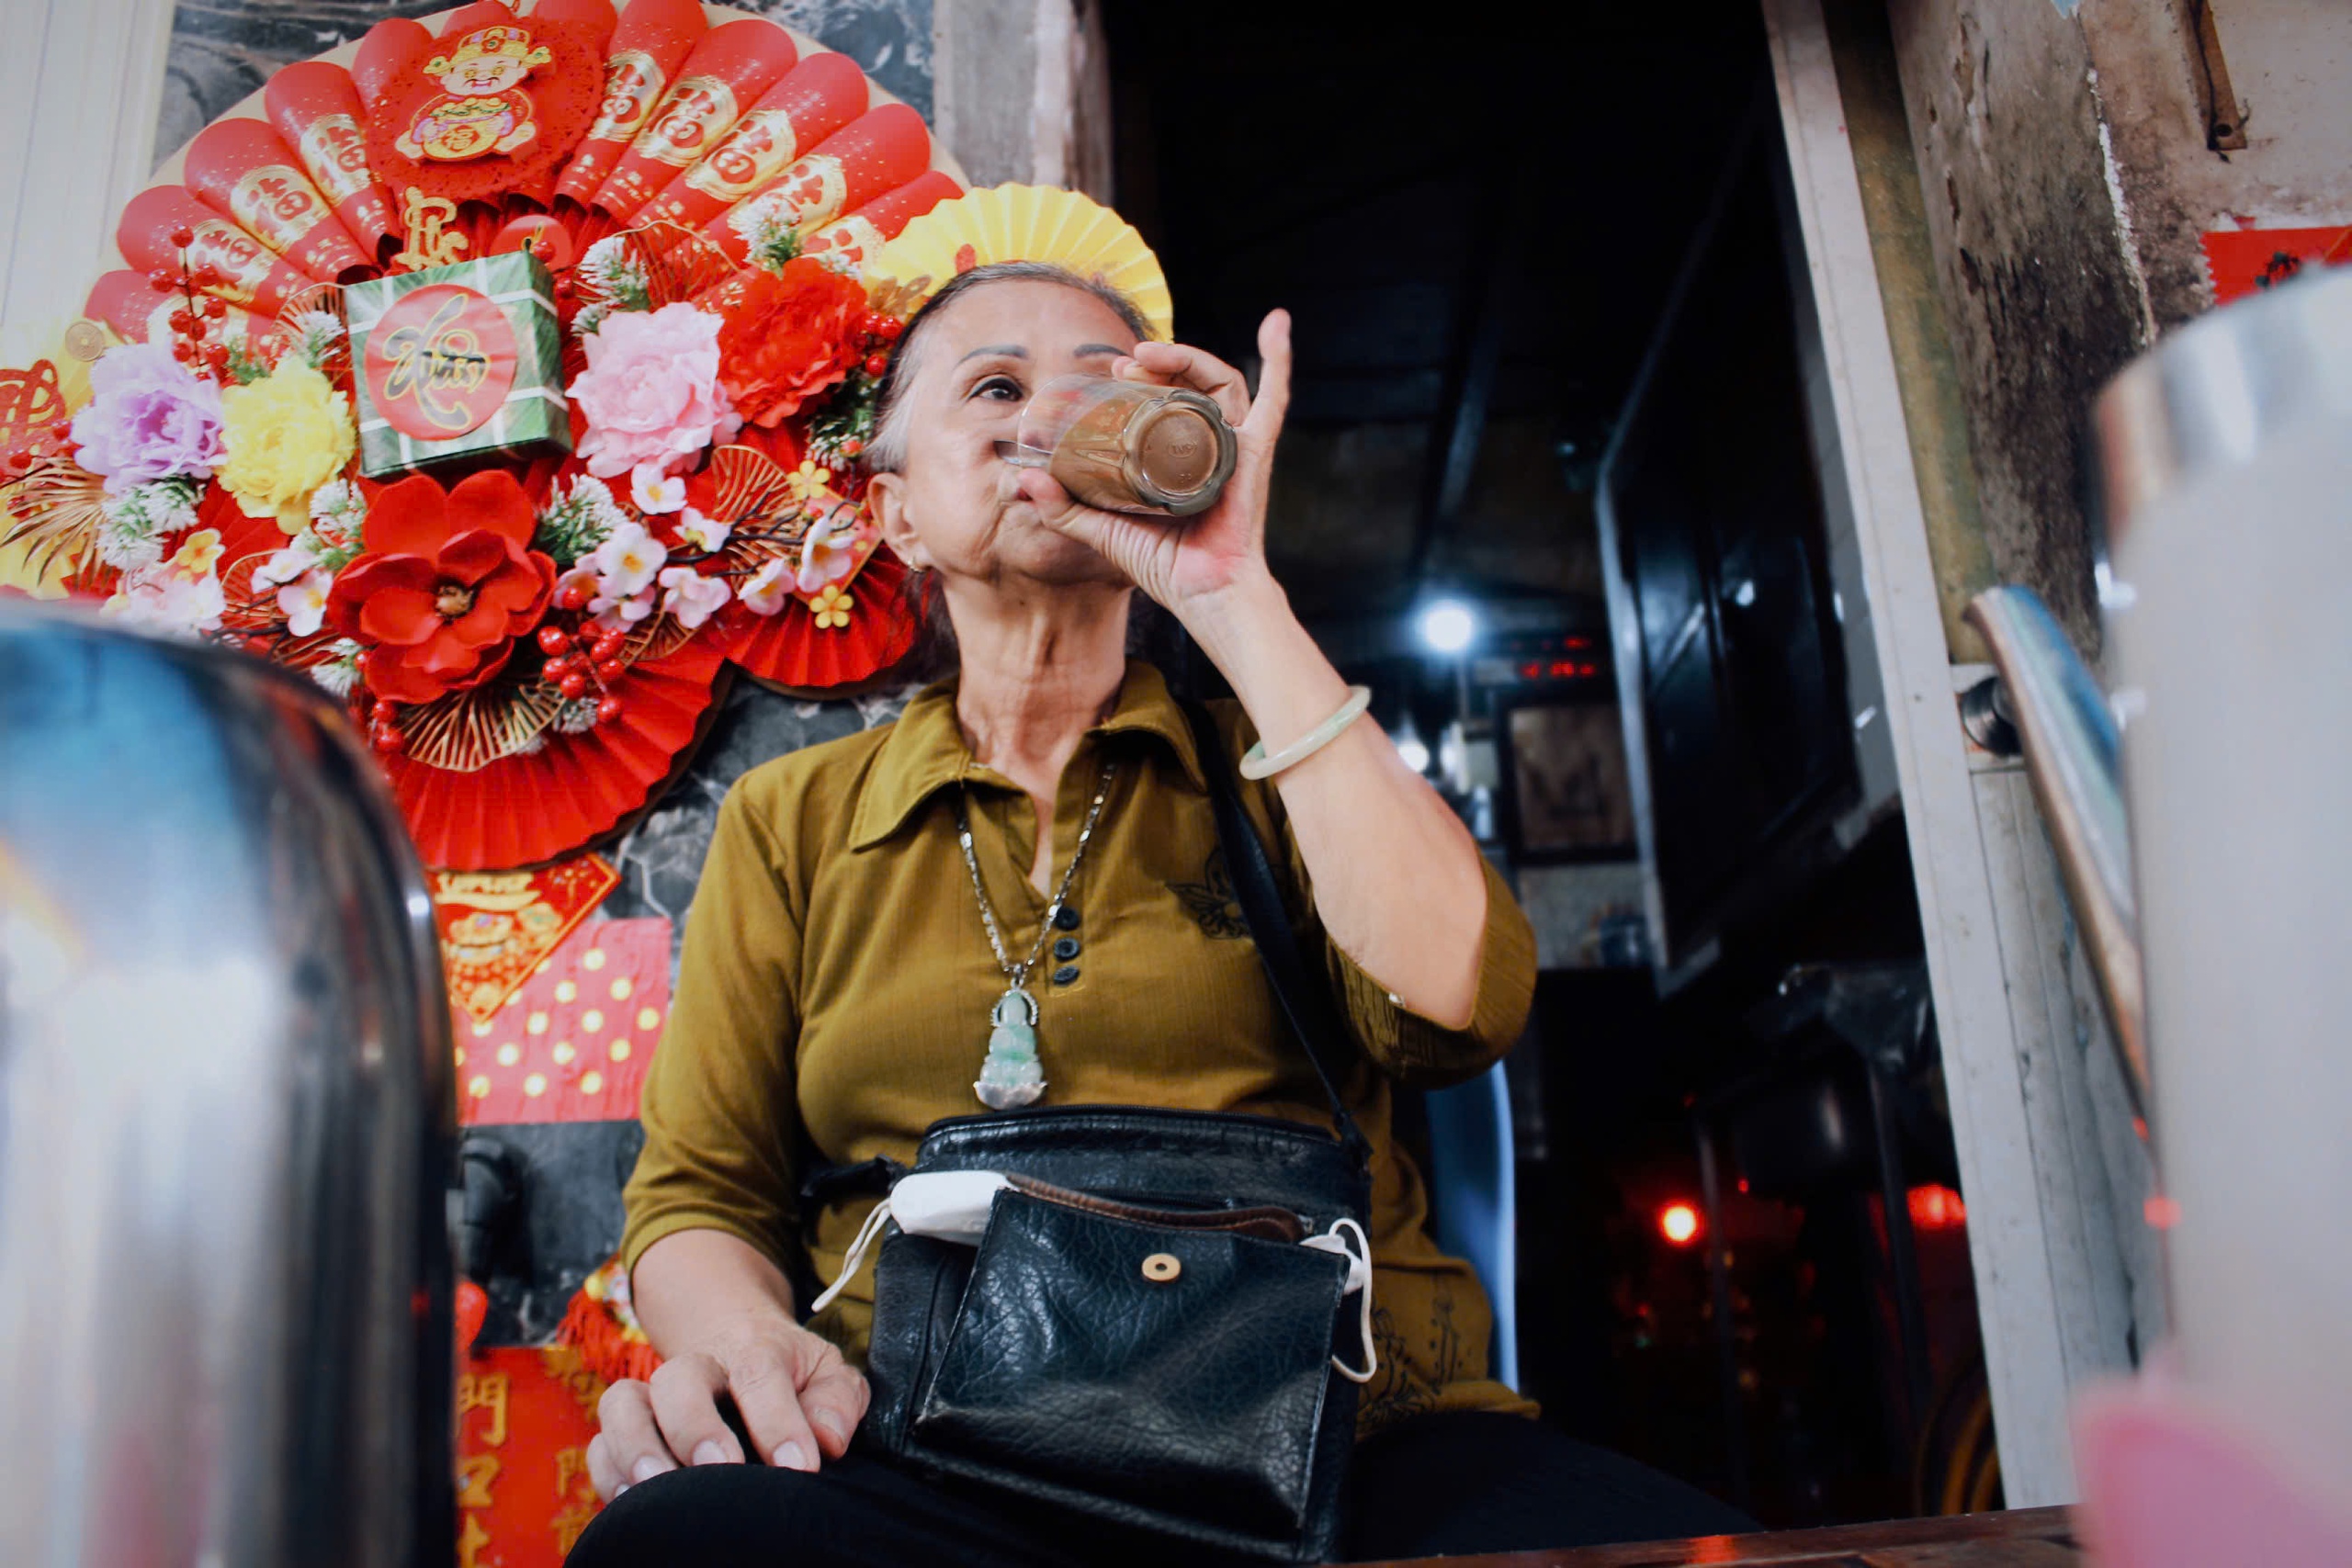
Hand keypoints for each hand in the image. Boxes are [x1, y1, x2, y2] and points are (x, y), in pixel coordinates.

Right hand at [584, 1314, 869, 1499]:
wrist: (736, 1348)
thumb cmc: (791, 1376)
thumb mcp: (827, 1376)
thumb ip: (836, 1402)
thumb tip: (827, 1441)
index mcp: (755, 1350)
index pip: (761, 1372)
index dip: (777, 1421)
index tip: (799, 1467)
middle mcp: (698, 1368)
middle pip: (679, 1378)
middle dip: (695, 1426)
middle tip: (721, 1469)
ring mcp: (655, 1397)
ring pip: (623, 1403)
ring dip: (637, 1446)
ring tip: (657, 1489)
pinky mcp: (627, 1430)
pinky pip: (599, 1445)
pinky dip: (607, 1473)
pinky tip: (631, 1504)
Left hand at [1016, 308, 1292, 620]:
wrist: (1203, 594)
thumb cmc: (1165, 566)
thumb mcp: (1104, 531)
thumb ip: (1065, 508)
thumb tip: (1023, 480)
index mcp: (1179, 454)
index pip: (1165, 399)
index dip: (1141, 377)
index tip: (1111, 371)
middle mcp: (1209, 442)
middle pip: (1189, 382)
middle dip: (1158, 362)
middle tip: (1121, 364)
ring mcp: (1234, 444)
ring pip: (1218, 381)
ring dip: (1187, 356)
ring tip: (1151, 352)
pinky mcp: (1254, 452)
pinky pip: (1275, 399)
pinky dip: (1281, 360)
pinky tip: (1278, 322)